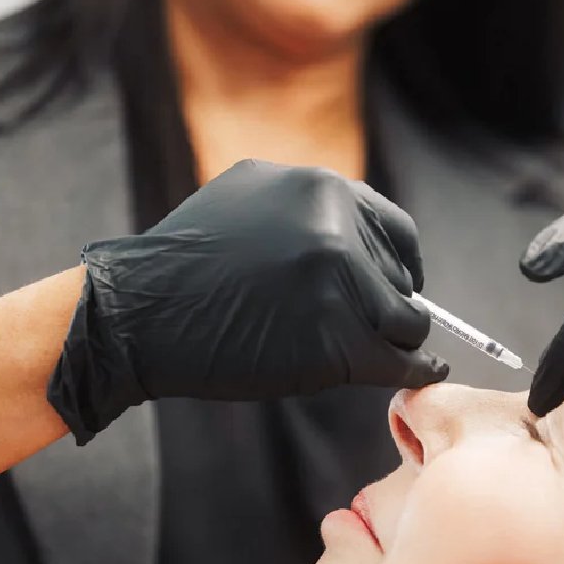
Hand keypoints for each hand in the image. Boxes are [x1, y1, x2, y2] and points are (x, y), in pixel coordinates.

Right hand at [49, 160, 446, 442]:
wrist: (140, 314)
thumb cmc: (184, 263)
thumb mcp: (248, 196)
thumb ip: (307, 205)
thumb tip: (358, 236)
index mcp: (322, 189)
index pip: (397, 231)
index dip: (404, 265)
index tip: (404, 286)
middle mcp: (337, 232)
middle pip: (400, 281)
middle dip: (391, 307)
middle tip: (374, 330)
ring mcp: (338, 287)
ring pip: (405, 323)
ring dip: (398, 343)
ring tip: (394, 357)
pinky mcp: (333, 342)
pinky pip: (396, 363)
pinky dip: (416, 372)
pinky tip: (423, 374)